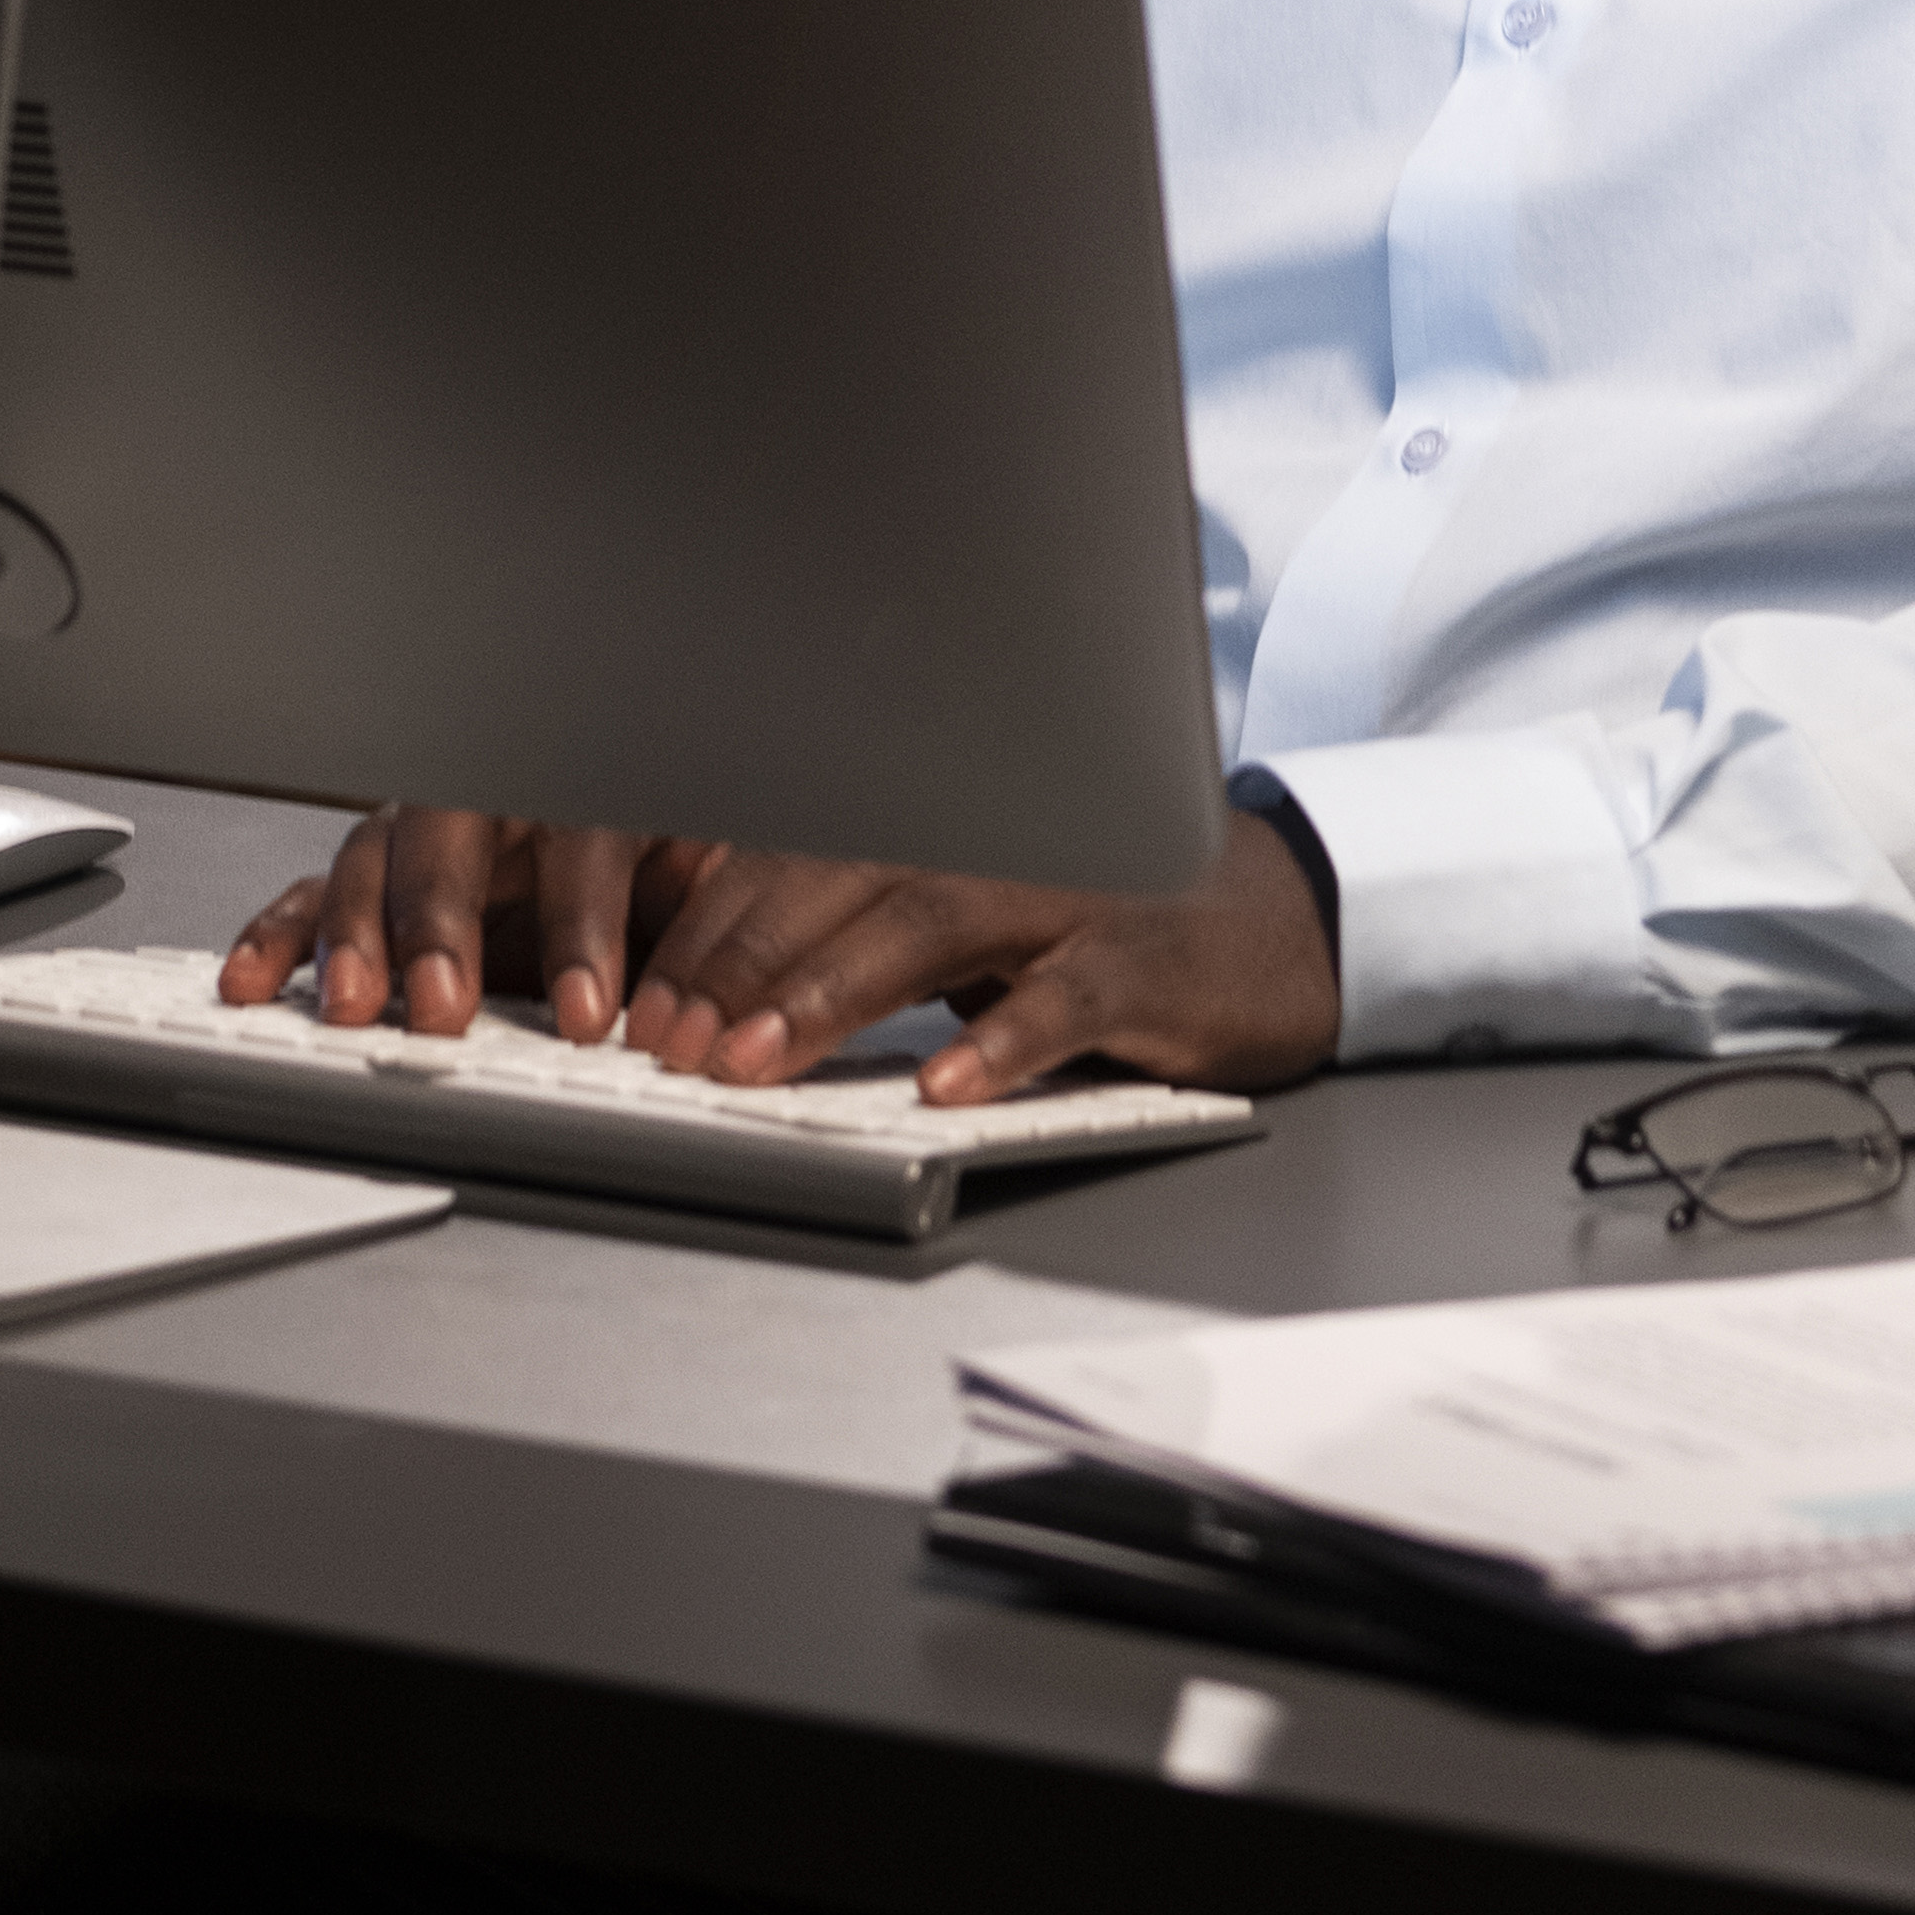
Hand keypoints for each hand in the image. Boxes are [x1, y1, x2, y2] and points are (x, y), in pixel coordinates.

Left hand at [218, 801, 1338, 1104]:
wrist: (1282, 928)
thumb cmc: (1104, 932)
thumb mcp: (978, 929)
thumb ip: (868, 939)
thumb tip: (718, 997)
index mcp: (940, 830)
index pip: (798, 860)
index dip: (705, 928)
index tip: (632, 1006)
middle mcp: (996, 841)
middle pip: (842, 883)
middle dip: (737, 962)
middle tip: (661, 1041)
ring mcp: (1073, 894)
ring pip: (929, 923)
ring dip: (831, 992)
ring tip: (753, 1061)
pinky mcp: (1148, 961)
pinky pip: (1062, 995)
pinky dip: (998, 1037)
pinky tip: (941, 1085)